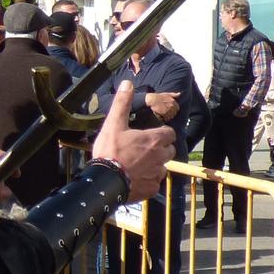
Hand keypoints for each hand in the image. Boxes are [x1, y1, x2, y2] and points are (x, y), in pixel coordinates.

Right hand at [94, 83, 173, 200]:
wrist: (104, 182)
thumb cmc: (109, 151)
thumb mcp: (113, 124)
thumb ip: (122, 103)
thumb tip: (127, 83)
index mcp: (154, 140)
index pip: (170, 133)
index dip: (162, 133)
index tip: (152, 135)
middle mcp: (160, 157)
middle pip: (169, 151)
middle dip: (161, 149)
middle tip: (144, 150)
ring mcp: (156, 175)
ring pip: (162, 168)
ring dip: (154, 166)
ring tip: (138, 165)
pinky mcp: (151, 189)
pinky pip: (154, 184)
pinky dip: (147, 181)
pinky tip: (135, 179)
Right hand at [143, 90, 179, 120]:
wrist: (152, 99)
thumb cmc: (159, 96)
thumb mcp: (167, 94)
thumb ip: (173, 94)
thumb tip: (179, 93)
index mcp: (173, 102)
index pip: (177, 109)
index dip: (174, 110)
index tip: (170, 111)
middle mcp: (172, 106)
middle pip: (174, 113)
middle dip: (171, 114)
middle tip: (166, 114)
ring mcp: (168, 110)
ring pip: (170, 116)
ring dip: (168, 117)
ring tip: (164, 117)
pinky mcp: (164, 113)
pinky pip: (166, 118)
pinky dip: (164, 119)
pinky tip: (162, 118)